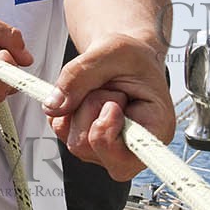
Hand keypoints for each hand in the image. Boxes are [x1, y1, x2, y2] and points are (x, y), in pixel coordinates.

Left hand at [43, 34, 174, 179]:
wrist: (127, 59)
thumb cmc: (132, 57)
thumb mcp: (111, 51)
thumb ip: (80, 75)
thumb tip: (53, 105)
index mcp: (156, 130)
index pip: (123, 158)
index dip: (106, 133)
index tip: (112, 106)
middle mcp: (132, 149)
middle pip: (86, 146)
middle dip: (89, 108)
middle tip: (110, 88)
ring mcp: (107, 150)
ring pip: (72, 140)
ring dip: (79, 106)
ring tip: (102, 91)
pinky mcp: (87, 143)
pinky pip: (60, 130)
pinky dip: (67, 108)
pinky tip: (88, 97)